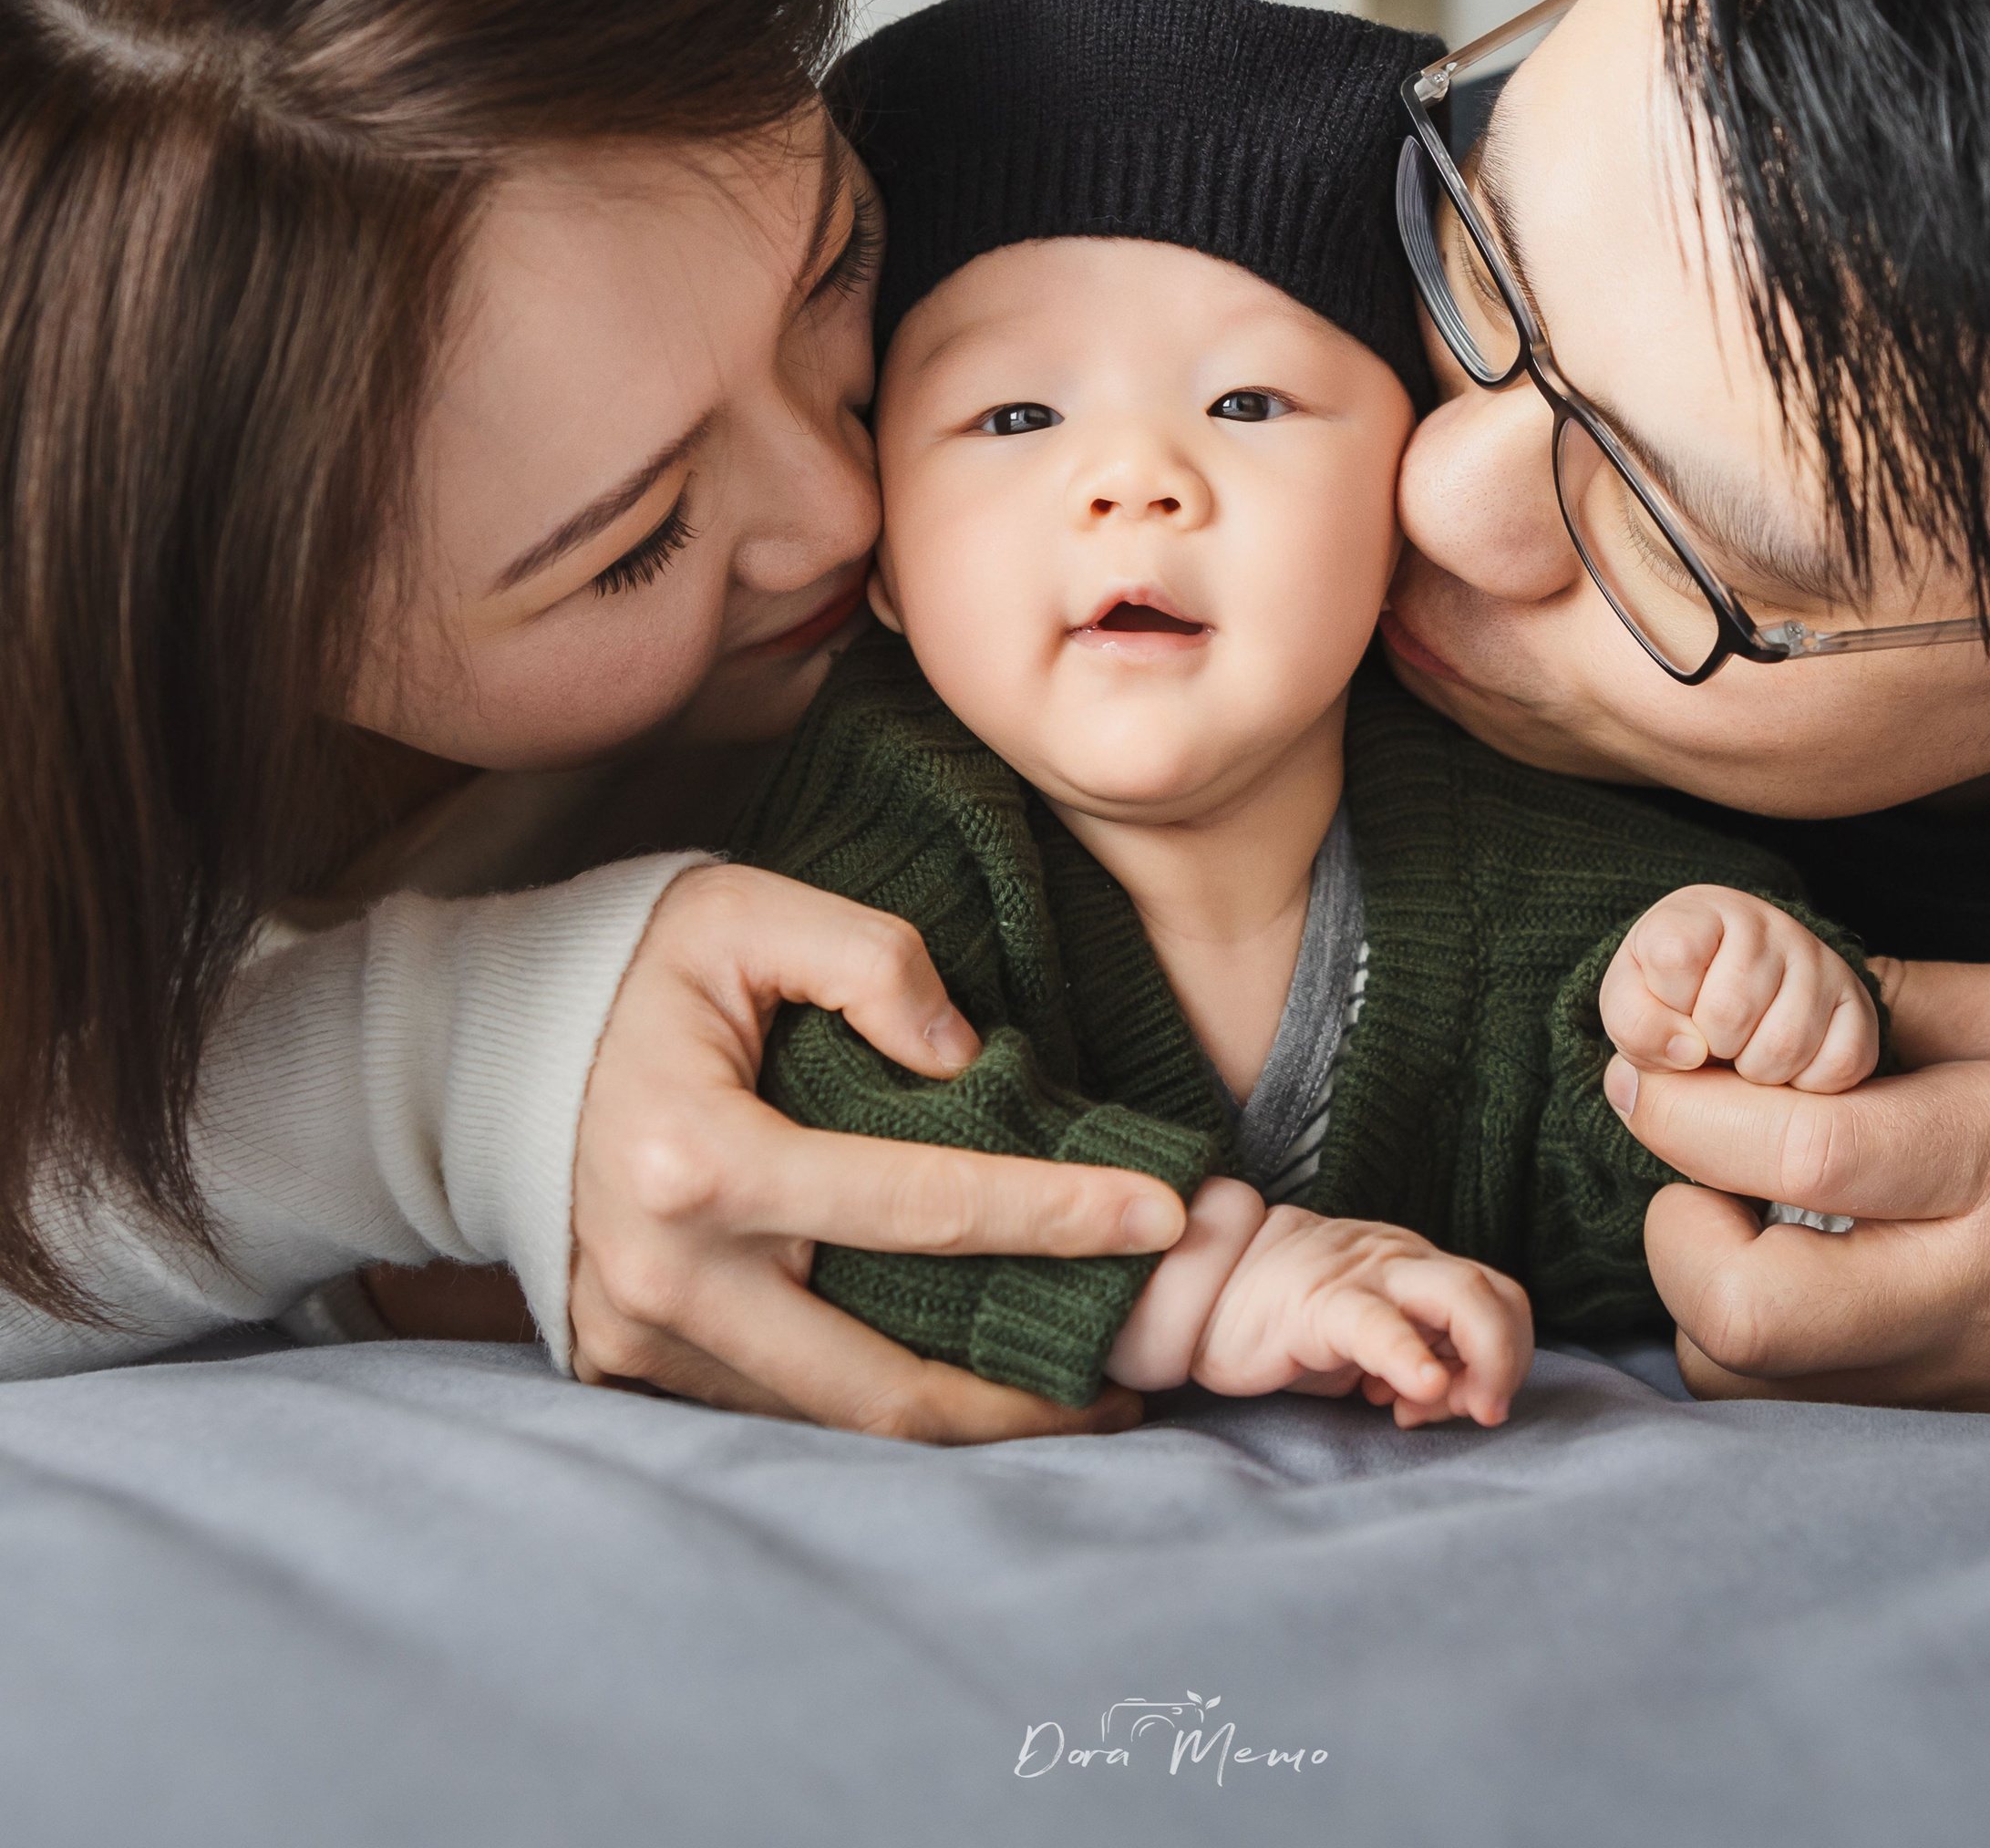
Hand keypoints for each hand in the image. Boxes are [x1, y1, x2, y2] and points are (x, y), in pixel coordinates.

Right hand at [567, 864, 1188, 1441]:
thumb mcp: (747, 911)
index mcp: (698, 1162)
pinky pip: (774, 1407)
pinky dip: (867, 1403)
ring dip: (953, 1419)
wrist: (482, 1050)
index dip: (1054, 1214)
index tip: (1164, 1216)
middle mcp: (666, 1277)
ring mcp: (638, 1338)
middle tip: (1128, 1387)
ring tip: (1061, 1395)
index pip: (921, 1206)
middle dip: (1019, 1401)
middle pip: (881, 1382)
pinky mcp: (626, 1364)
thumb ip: (872, 963)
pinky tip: (946, 1378)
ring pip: (829, 1417)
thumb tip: (972, 1064)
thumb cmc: (633, 967)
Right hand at [1187, 1204, 1531, 1427]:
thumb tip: (1454, 1397)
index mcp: (1415, 1268)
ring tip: (1458, 1408)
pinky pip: (1380, 1325)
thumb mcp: (1365, 1341)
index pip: (1498, 1300)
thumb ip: (1415, 1357)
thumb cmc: (1284, 1319)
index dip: (1507, 1356)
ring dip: (1487, 1361)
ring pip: (1463, 1297)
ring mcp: (1365, 1275)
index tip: (1471, 1405)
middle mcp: (1402, 1262)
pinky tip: (1419, 1391)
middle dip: (1511, 1360)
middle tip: (1487, 1412)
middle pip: (1496, 1293)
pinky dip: (1412, 1358)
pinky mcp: (1319, 1302)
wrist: (1201, 1287)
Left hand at [1600, 885, 1878, 1092]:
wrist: (1730, 994)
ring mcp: (1819, 960)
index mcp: (1701, 911)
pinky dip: (1804, 1086)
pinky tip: (1785, 1066)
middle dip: (1708, 1046)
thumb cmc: (1671, 997)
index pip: (1673, 956)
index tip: (1671, 1008)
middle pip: (1729, 1011)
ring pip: (1785, 1045)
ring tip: (1743, 1054)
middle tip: (1710, 1041)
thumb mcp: (1632, 1001)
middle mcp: (1768, 924)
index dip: (1663, 1003)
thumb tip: (1688, 1052)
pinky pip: (1838, 1066)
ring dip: (1754, 1072)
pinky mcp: (1857, 1004)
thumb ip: (1637, 1025)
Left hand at [1606, 955, 1989, 1420]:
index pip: (1805, 1155)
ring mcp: (1960, 1377)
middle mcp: (1973, 1285)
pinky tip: (1784, 1284)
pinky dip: (1751, 1355)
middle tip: (1691, 1177)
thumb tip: (1771, 982)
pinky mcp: (1950, 1428)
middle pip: (1753, 1312)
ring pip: (1755, 1383)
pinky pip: (1797, 1416)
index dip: (1690, 1116)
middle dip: (1675, 1239)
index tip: (1643, 1079)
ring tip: (1739, 1228)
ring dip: (1701, 1303)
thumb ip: (1907, 992)